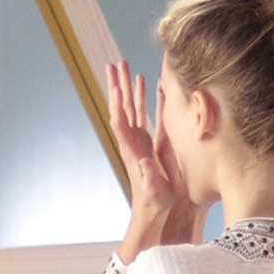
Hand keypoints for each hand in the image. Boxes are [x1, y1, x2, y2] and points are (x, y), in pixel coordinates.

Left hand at [107, 61, 175, 216]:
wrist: (159, 208)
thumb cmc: (157, 202)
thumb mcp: (155, 192)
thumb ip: (149, 178)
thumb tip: (144, 164)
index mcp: (131, 150)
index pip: (120, 123)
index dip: (117, 105)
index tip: (115, 87)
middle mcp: (132, 141)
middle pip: (122, 108)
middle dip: (118, 85)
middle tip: (113, 64)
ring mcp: (140, 138)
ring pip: (132, 106)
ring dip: (128, 86)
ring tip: (123, 66)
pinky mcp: (150, 140)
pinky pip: (146, 112)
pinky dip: (145, 96)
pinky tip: (146, 82)